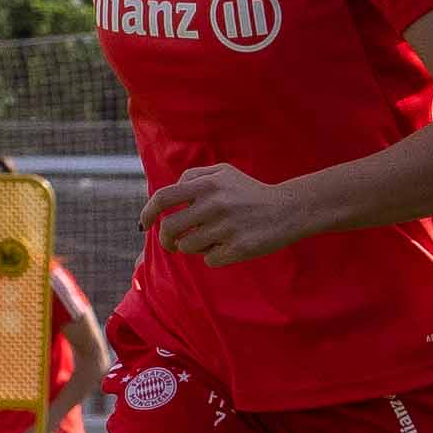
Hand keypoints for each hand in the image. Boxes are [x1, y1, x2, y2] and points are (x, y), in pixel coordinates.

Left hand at [143, 164, 309, 264]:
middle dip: (165, 240)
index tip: (145, 224)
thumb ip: (194, 177)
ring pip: (188, 247)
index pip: (163, 198)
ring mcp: (226, 228)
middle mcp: (214, 204)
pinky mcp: (237, 248)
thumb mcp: (223, 173)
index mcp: (207, 184)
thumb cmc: (249, 192)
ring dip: (193, 247)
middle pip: (170, 229)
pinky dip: (214, 256)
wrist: (288, 209)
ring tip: (211, 239)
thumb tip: (167, 197)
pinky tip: (229, 246)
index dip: (147, 213)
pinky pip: (209, 260)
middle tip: (171, 244)